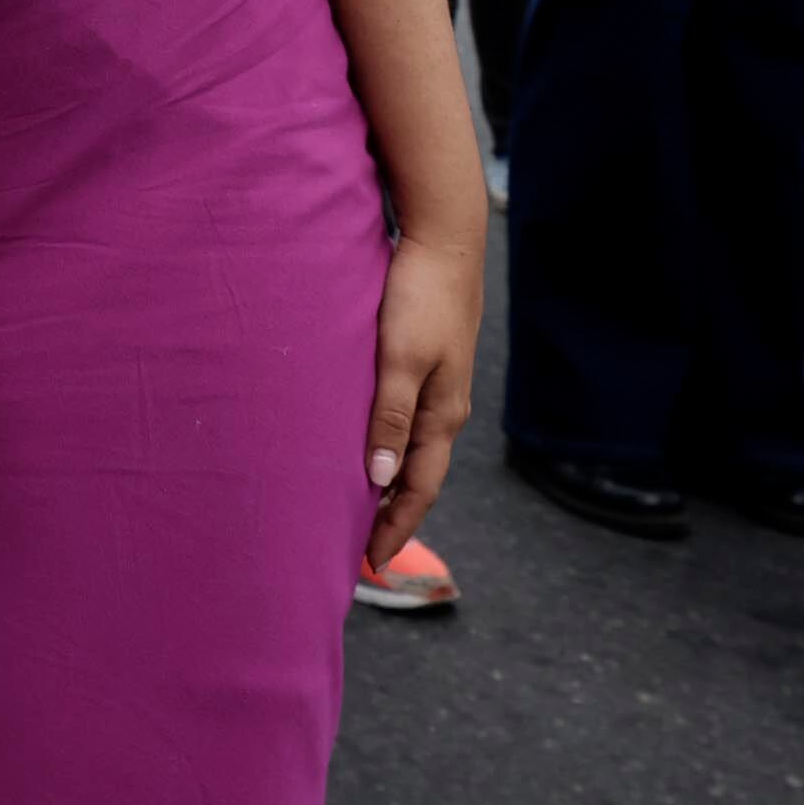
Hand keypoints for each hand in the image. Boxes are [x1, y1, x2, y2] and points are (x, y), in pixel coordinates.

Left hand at [364, 233, 480, 568]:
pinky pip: (407, 422)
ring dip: (390, 483)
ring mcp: (438, 387)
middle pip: (418, 477)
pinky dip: (389, 448)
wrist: (444, 241)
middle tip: (360, 548)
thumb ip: (390, 417)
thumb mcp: (401, 358)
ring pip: (413, 451)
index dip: (395, 527)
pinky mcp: (427, 364)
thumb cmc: (419, 296)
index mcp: (441, 415)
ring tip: (359, 508)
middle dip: (393, 515)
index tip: (371, 563)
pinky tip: (368, 447)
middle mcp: (444, 409)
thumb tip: (381, 480)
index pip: (418, 490)